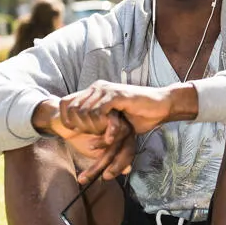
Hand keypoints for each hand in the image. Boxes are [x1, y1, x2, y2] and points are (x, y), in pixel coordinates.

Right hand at [32, 96, 135, 180]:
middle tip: (104, 175)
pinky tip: (93, 143)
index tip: (105, 177)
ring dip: (104, 149)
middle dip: (115, 164)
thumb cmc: (82, 137)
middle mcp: (125, 130)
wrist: (66, 121)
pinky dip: (104, 136)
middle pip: (127, 149)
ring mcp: (120, 120)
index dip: (118, 167)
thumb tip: (127, 170)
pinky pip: (114, 125)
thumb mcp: (96, 152)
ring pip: (119, 139)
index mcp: (123, 139)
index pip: (128, 154)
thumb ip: (109, 159)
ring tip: (89, 149)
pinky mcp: (111, 111)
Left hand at [59, 80, 198, 135]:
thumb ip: (95, 120)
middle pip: (72, 109)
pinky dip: (102, 126)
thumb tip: (74, 129)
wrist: (160, 106)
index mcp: (93, 91)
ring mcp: (106, 90)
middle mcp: (97, 87)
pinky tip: (111, 134)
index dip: (65, 120)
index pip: (64, 103)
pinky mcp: (116, 95)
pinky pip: (99, 111)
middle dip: (80, 127)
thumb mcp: (112, 119)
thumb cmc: (138, 115)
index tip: (75, 133)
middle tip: (94, 136)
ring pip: (84, 111)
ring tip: (105, 135)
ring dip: (93, 128)